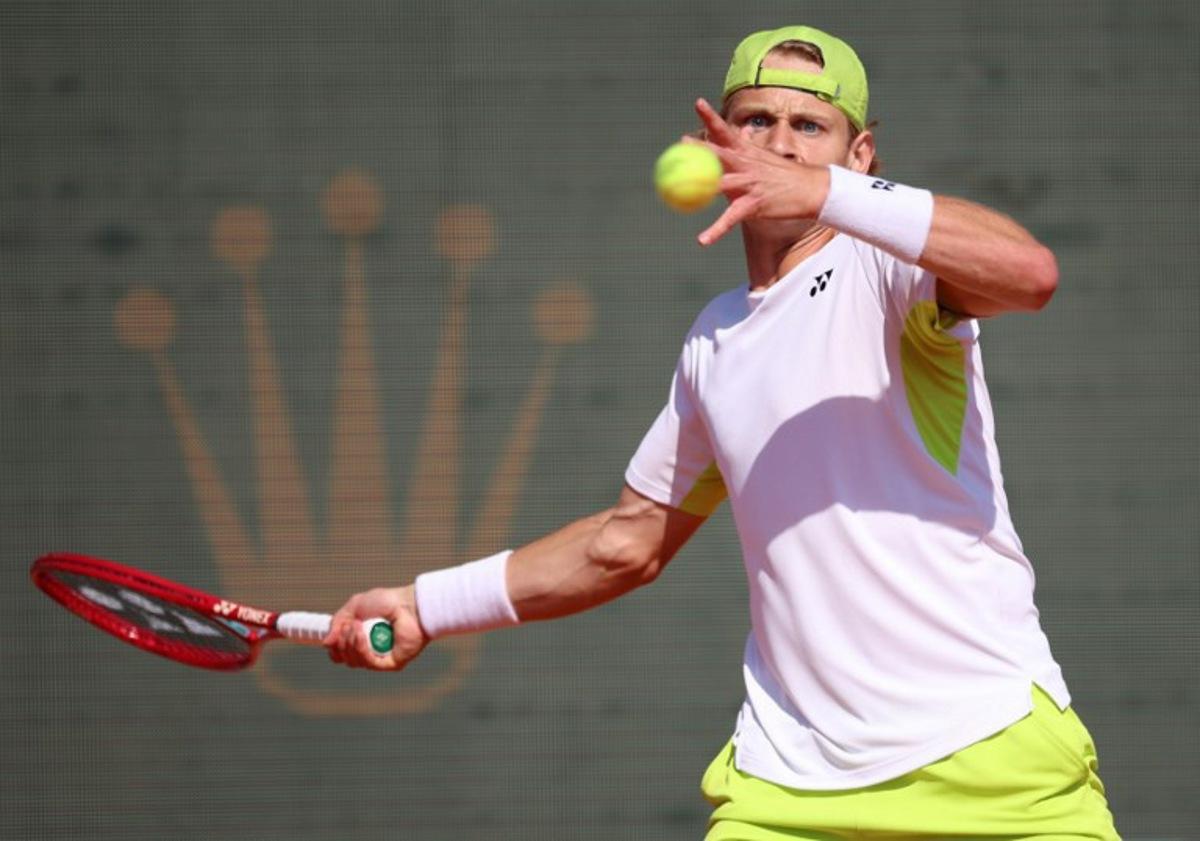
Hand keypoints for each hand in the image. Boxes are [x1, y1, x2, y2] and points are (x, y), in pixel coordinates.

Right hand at [323, 585, 429, 670]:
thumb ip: (338, 622)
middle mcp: (370, 651)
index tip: (335, 632)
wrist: (410, 603)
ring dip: (351, 643)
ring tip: (357, 626)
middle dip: (341, 642)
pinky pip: (370, 663)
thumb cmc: (387, 601)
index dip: (333, 646)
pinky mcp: (391, 664)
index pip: (340, 654)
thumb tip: (326, 642)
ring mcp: (381, 659)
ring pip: (354, 662)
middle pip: (344, 658)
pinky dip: (361, 650)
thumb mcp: (355, 606)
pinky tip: (361, 635)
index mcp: (361, 640)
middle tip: (349, 625)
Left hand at [688, 98, 828, 245]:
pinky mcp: (753, 204)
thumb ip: (747, 147)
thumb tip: (743, 131)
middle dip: (699, 148)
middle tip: (681, 142)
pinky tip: (702, 240)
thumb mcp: (765, 157)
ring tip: (680, 190)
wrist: (811, 189)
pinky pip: (730, 219)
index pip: (726, 130)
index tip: (698, 102)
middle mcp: (746, 164)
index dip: (711, 116)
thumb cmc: (785, 174)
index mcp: (746, 151)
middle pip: (718, 154)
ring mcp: (749, 184)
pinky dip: (715, 231)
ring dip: (700, 188)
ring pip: (719, 185)